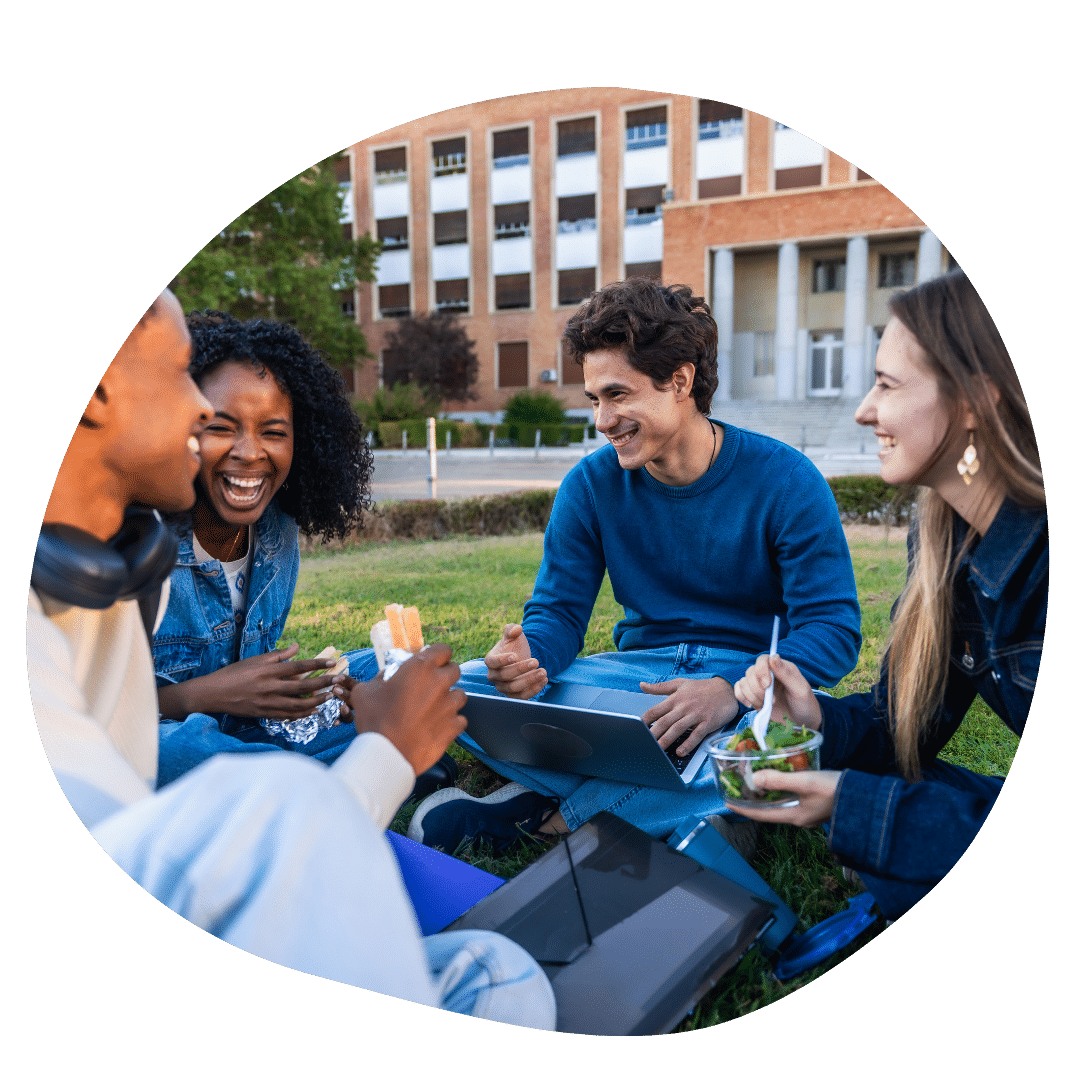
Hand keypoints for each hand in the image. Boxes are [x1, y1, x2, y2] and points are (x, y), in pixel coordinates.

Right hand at [157, 643, 345, 719]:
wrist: (214, 694)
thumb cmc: (234, 674)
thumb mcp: (255, 660)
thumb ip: (278, 655)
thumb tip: (297, 647)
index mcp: (268, 671)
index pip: (298, 666)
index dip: (317, 665)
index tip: (331, 663)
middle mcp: (270, 687)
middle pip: (303, 686)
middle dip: (323, 683)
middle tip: (338, 680)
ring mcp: (268, 703)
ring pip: (299, 704)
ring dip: (317, 701)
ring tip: (330, 696)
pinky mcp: (265, 714)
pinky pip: (288, 716)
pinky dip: (303, 714)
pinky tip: (314, 710)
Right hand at [342, 644, 466, 775]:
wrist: (387, 754)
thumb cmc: (375, 719)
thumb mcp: (365, 691)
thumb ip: (379, 678)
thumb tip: (385, 677)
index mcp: (420, 667)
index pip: (443, 649)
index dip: (438, 655)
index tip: (431, 662)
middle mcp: (440, 682)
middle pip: (454, 670)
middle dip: (444, 675)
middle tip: (430, 686)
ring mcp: (450, 705)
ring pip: (460, 695)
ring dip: (449, 699)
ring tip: (434, 709)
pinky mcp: (455, 726)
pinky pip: (460, 719)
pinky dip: (451, 722)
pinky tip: (437, 727)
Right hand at [484, 624, 547, 698]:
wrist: (521, 658)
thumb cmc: (513, 646)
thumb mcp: (512, 635)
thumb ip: (512, 629)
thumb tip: (517, 629)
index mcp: (491, 660)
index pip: (493, 662)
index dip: (503, 660)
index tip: (515, 656)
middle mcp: (494, 676)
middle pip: (505, 676)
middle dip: (521, 669)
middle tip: (536, 661)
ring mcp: (503, 687)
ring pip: (514, 689)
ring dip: (530, 681)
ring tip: (543, 672)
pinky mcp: (514, 695)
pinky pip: (522, 696)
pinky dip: (534, 690)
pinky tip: (544, 680)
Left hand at [639, 676, 739, 755]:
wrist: (727, 689)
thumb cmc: (702, 688)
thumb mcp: (680, 683)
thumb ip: (660, 687)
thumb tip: (642, 685)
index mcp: (675, 698)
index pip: (655, 710)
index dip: (644, 720)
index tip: (636, 729)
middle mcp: (684, 707)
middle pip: (664, 722)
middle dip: (652, 734)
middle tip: (643, 744)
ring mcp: (696, 715)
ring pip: (677, 729)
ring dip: (666, 740)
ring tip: (658, 750)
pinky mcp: (708, 722)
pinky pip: (696, 735)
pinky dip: (688, 744)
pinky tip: (680, 751)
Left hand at [727, 769, 841, 826]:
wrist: (866, 798)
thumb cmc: (835, 790)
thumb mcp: (805, 781)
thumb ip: (779, 779)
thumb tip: (753, 779)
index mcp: (793, 816)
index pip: (759, 814)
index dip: (741, 808)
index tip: (725, 802)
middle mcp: (798, 817)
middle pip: (768, 810)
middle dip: (752, 800)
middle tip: (737, 789)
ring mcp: (808, 812)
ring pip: (780, 803)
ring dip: (766, 794)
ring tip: (753, 783)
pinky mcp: (816, 805)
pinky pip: (791, 798)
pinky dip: (780, 789)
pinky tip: (780, 779)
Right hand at [733, 654, 822, 730]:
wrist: (801, 724)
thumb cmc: (805, 705)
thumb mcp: (801, 690)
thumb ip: (787, 673)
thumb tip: (774, 657)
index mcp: (780, 668)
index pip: (763, 659)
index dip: (761, 670)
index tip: (767, 685)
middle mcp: (768, 674)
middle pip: (750, 671)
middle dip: (757, 688)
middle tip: (772, 700)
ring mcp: (759, 685)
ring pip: (743, 682)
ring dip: (752, 695)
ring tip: (765, 705)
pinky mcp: (753, 696)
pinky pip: (738, 690)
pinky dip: (741, 697)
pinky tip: (751, 705)